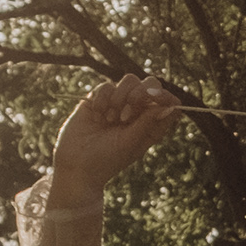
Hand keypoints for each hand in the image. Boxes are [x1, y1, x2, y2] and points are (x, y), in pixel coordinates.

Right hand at [50, 72, 185, 194]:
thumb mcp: (129, 143)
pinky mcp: (99, 99)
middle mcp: (138, 111)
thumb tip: (169, 105)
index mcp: (151, 124)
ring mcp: (119, 103)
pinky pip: (106, 86)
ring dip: (120, 98)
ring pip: (130, 80)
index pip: (168, 102)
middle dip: (141, 93)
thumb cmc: (106, 160)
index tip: (156, 98)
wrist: (76, 165)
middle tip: (127, 114)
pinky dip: (102, 99)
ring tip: (110, 120)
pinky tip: (97, 116)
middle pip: (150, 84)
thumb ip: (147, 123)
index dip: (165, 96)